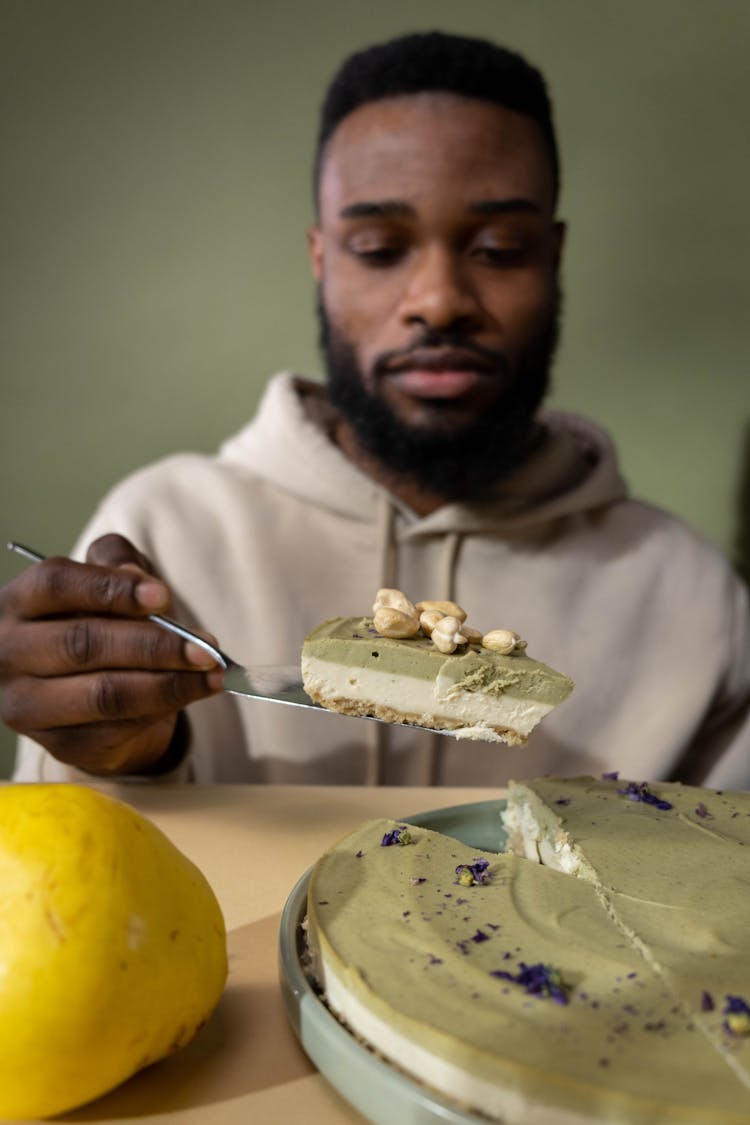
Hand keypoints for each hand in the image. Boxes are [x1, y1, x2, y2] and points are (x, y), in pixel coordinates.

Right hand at [0, 534, 223, 774]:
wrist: (89, 692)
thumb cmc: (98, 621)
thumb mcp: (109, 581)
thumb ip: (118, 563)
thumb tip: (137, 578)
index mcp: (18, 603)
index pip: (55, 585)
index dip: (110, 589)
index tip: (162, 596)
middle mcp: (10, 655)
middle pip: (83, 643)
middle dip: (153, 644)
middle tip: (205, 645)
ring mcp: (29, 706)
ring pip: (104, 693)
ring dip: (169, 682)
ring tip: (212, 670)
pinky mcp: (60, 744)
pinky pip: (118, 727)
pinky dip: (165, 708)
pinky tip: (196, 691)